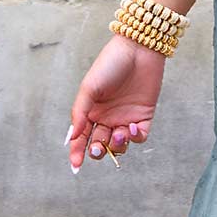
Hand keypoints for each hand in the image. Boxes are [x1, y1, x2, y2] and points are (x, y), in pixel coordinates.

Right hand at [68, 31, 165, 172]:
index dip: (77, 153)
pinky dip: (135, 137)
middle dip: (99, 151)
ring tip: (118, 132)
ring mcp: (126, 118)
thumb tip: (73, 136)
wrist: (138, 50)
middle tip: (98, 147)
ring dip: (118, 145)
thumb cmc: (109, 65)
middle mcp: (107, 118)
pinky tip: (132, 127)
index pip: (82, 138)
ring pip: (120, 144)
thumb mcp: (89, 88)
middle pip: (100, 144)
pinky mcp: (144, 116)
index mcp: (91, 112)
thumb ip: (80, 113)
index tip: (76, 166)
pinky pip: (140, 137)